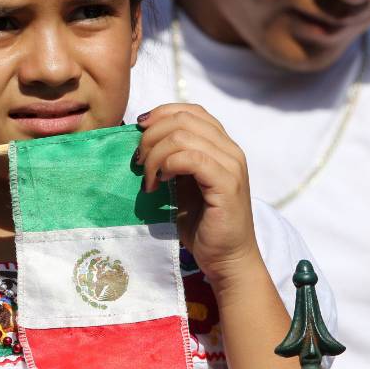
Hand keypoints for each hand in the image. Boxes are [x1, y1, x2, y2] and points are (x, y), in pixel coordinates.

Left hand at [133, 104, 259, 287]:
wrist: (225, 258)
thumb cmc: (200, 223)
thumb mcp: (181, 182)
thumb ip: (171, 157)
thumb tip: (140, 135)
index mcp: (220, 145)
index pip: (189, 110)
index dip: (160, 113)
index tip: (138, 131)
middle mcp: (230, 149)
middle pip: (182, 118)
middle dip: (151, 136)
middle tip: (139, 163)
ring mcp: (231, 165)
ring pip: (182, 136)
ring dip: (155, 155)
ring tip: (148, 180)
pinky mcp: (227, 183)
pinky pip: (191, 158)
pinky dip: (167, 166)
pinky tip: (160, 184)